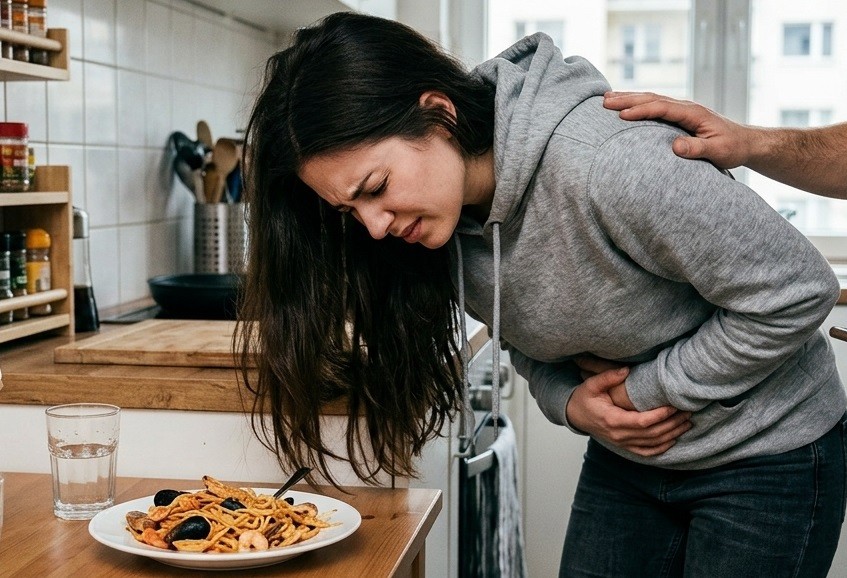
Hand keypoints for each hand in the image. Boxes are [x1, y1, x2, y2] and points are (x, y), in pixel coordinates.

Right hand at [566, 363, 691, 456]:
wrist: (574, 415)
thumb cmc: (584, 399)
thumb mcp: (591, 385)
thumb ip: (608, 377)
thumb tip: (626, 370)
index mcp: (612, 420)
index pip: (642, 422)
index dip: (660, 416)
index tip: (674, 406)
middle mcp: (618, 435)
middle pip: (652, 434)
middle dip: (672, 424)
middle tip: (687, 412)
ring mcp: (622, 443)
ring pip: (652, 445)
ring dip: (672, 435)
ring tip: (687, 423)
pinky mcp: (624, 446)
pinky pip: (646, 452)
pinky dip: (662, 448)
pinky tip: (673, 439)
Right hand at [603, 91, 753, 169]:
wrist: (746, 142)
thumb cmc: (733, 148)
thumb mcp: (718, 152)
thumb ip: (697, 149)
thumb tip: (675, 147)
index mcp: (693, 113)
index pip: (662, 108)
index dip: (641, 111)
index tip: (621, 115)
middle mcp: (686, 106)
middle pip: (652, 98)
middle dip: (627, 99)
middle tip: (604, 101)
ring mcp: (682, 109)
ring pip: (651, 99)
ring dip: (629, 98)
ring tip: (607, 98)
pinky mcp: (680, 115)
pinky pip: (655, 105)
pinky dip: (638, 103)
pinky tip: (626, 104)